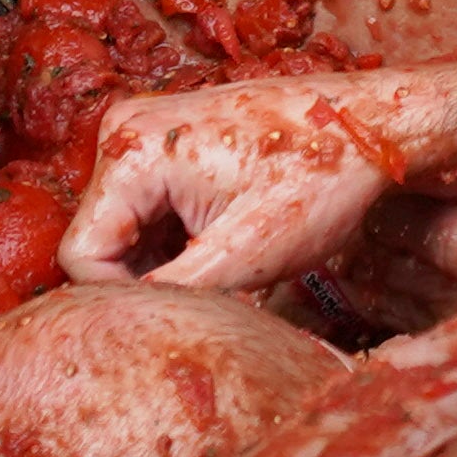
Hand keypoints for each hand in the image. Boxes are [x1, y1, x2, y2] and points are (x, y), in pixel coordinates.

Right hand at [60, 67, 456, 291]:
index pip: (80, 256)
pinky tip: (225, 239)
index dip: (123, 297)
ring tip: (227, 259)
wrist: (376, 123)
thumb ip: (168, 295)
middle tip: (214, 285)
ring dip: (164, 259)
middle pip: (98, 240)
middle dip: (147, 276)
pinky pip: (147, 208)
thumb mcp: (244, 256)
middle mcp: (125, 127)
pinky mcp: (170, 138)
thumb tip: (117, 332)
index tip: (183, 307)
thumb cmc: (322, 177)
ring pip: (124, 229)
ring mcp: (148, 128)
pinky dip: (177, 236)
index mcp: (132, 150)